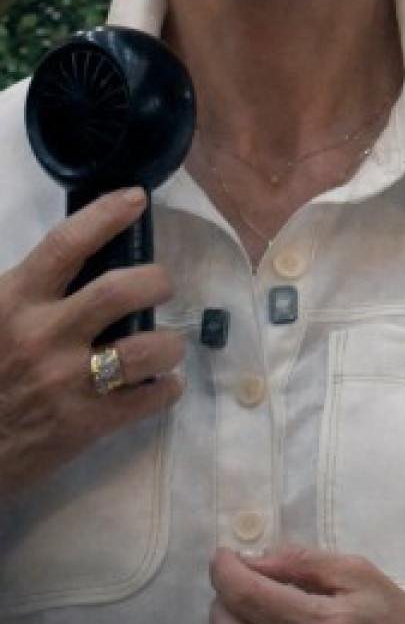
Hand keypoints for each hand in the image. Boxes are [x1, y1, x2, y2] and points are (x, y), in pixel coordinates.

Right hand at [0, 190, 180, 497]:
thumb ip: (28, 292)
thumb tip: (81, 255)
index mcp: (13, 303)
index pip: (65, 245)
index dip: (106, 215)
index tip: (136, 199)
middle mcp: (42, 337)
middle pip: (123, 290)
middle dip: (157, 281)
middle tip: (160, 287)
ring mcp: (66, 382)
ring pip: (150, 347)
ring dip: (170, 343)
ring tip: (163, 345)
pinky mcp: (85, 424)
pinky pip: (153, 397)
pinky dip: (166, 388)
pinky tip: (158, 385)